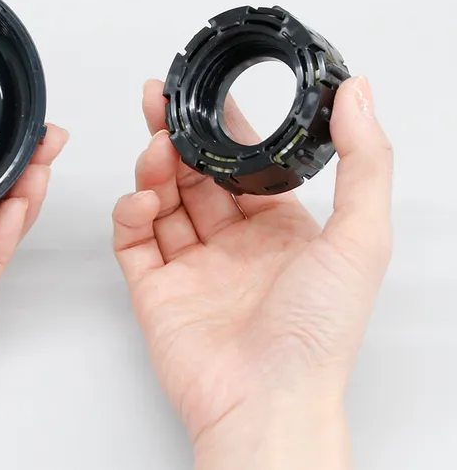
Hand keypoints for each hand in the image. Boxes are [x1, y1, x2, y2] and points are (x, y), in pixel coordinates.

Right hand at [112, 77, 391, 468]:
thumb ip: (363, 161)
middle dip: (176, 136)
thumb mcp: (361, 238)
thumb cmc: (316, 334)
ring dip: (154, 169)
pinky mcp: (155, 291)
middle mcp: (235, 248)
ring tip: (155, 150)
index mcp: (281, 233)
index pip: (245, 166)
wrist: (266, 400)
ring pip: (163, 201)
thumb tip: (358, 95)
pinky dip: (131, 213)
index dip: (225, 128)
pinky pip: (135, 241)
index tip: (207, 95)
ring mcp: (193, 268)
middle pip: (197, 177)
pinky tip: (142, 199)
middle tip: (157, 102)